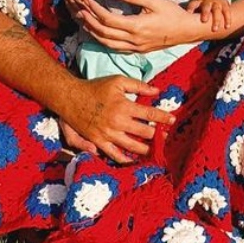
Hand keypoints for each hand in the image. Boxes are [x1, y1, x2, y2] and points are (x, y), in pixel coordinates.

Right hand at [56, 74, 172, 163]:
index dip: (163, 118)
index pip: (149, 114)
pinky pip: (114, 154)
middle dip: (158, 135)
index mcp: (124, 106)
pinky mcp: (98, 142)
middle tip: (167, 136)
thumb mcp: (118, 81)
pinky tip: (134, 161)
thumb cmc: (95, 87)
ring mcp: (108, 134)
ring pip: (132, 146)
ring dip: (146, 149)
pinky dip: (125, 159)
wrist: (70, 97)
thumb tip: (157, 90)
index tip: (173, 120)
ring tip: (155, 150)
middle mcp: (117, 122)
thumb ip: (138, 85)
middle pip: (144, 132)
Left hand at [76, 0, 213, 52]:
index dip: (96, 11)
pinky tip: (99, 34)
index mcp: (137, 26)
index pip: (109, 20)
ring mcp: (136, 47)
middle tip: (79, 11)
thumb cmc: (173, 14)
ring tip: (84, 23)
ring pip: (108, 43)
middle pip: (104, 33)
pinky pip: (116, 48)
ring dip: (94, 33)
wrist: (187, 31)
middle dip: (90, 22)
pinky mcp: (138, 50)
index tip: (88, 1)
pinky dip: (104, 41)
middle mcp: (134, 40)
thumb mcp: (155, 1)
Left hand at [186, 0, 230, 32]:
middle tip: (204, 21)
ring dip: (216, 19)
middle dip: (205, 13)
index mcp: (197, 1)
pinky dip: (227, 19)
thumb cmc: (200, 6)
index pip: (193, 4)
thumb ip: (186, 14)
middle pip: (206, 6)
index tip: (188, 13)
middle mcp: (207, 1)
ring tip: (215, 29)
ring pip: (217, 10)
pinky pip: (227, 12)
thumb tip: (173, 26)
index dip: (191, 8)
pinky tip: (227, 27)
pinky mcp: (225, 4)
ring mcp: (216, 2)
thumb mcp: (193, 6)